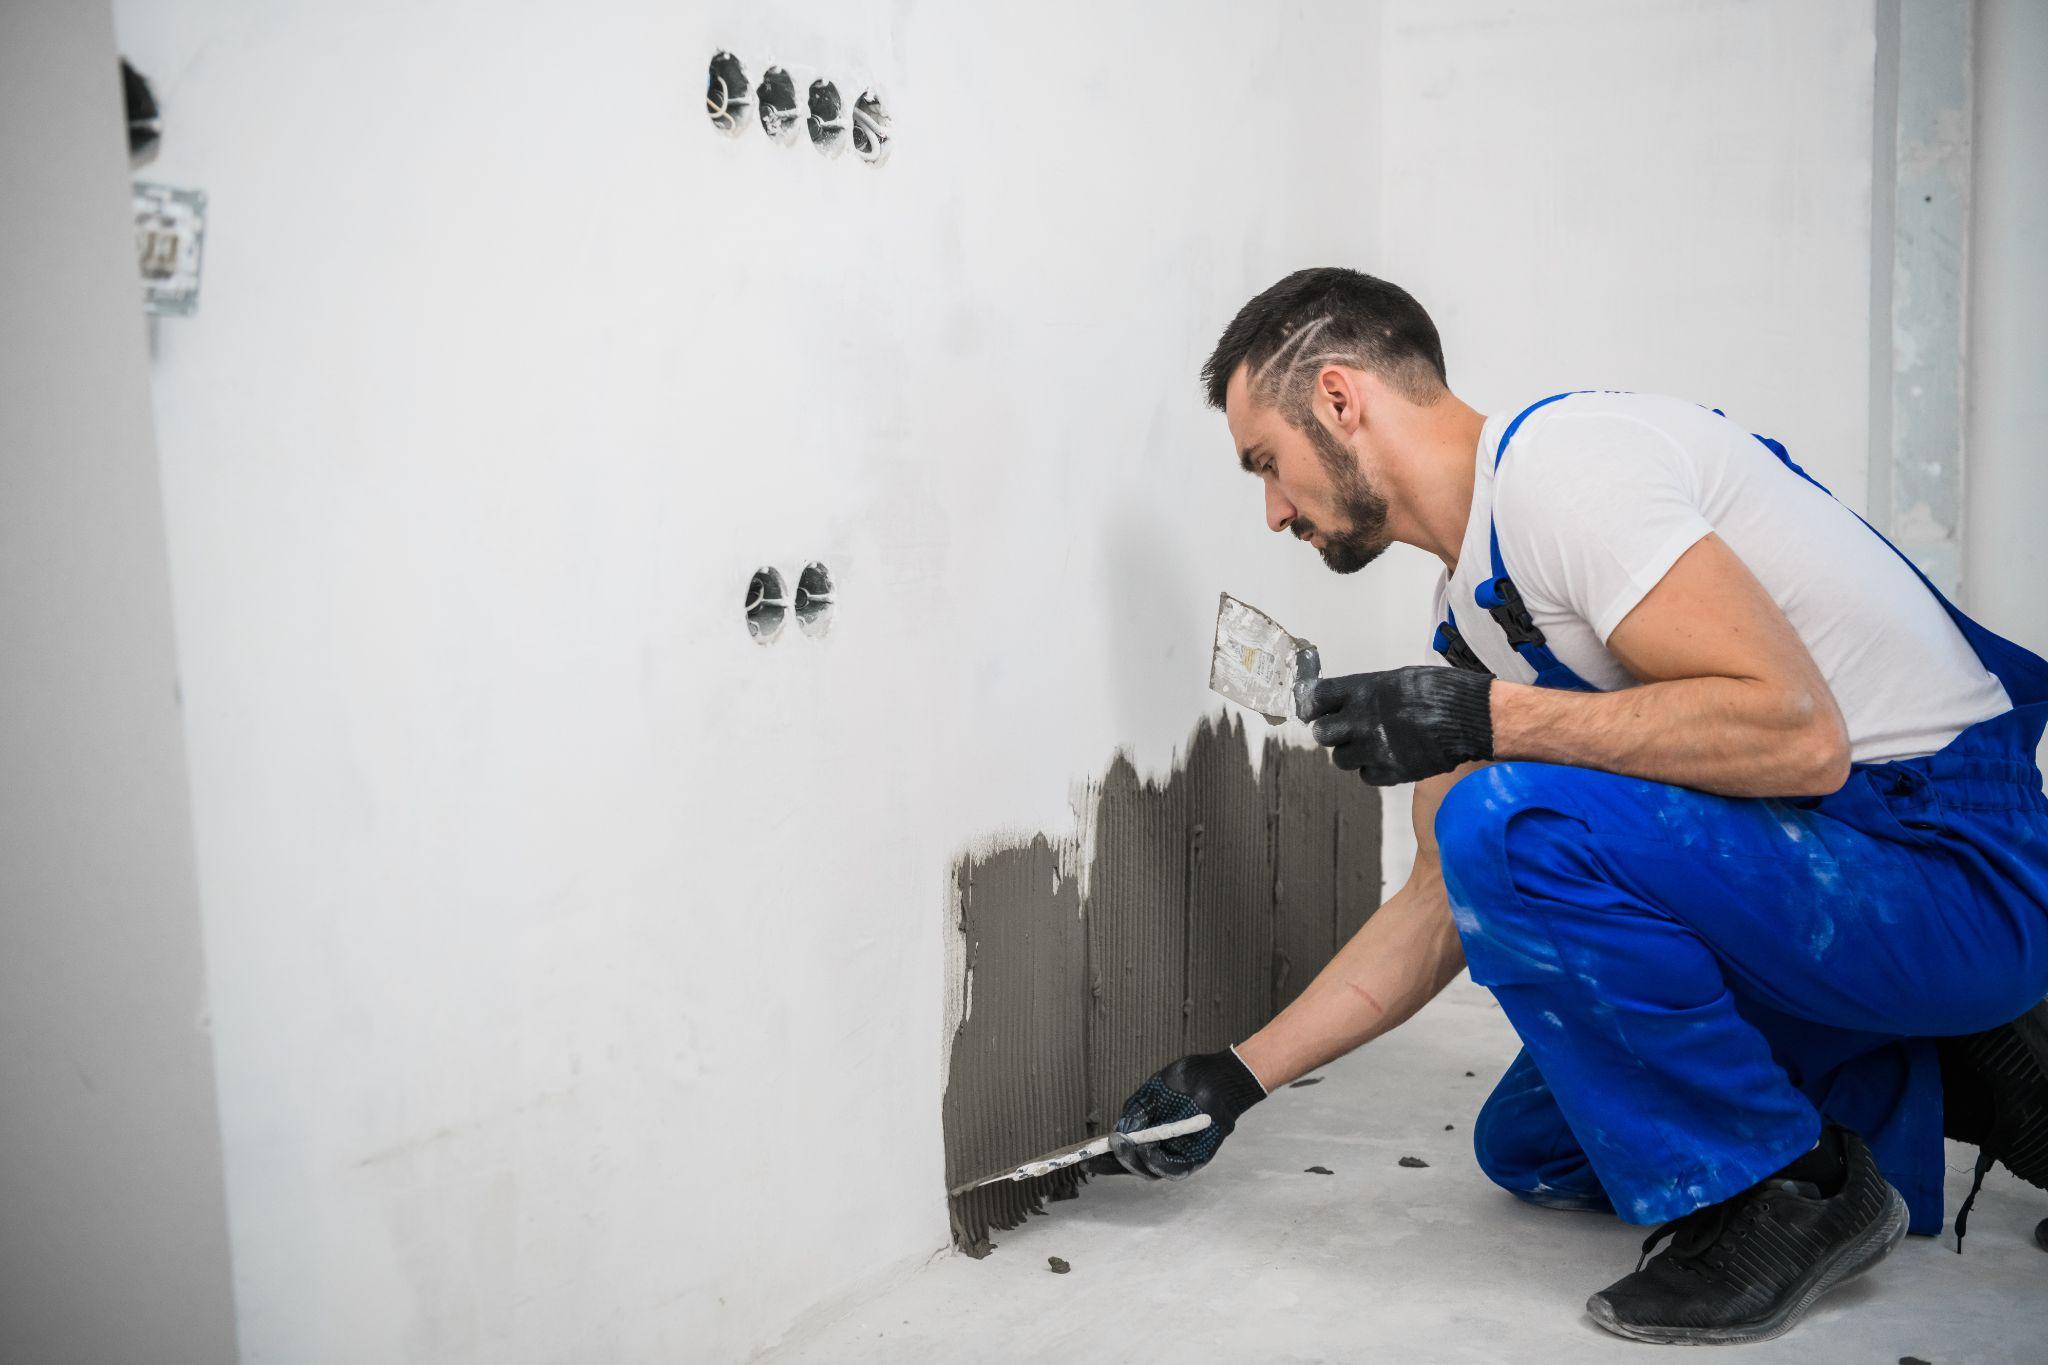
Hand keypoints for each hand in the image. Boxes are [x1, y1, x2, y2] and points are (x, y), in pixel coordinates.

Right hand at [1105, 1048, 1266, 1179]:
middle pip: (1135, 1166)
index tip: (1086, 1162)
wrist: (1216, 1076)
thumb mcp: (1152, 1092)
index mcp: (1148, 1135)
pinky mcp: (1196, 1159)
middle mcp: (1161, 1149)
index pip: (1124, 1153)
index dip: (1105, 1161)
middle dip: (1118, 1162)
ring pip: (1152, 1171)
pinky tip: (1148, 1152)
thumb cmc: (1185, 1082)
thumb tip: (1119, 1131)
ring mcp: (1178, 1155)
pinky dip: (1159, 1164)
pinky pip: (1175, 1169)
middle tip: (1111, 1147)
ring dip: (1136, 1163)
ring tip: (1127, 1147)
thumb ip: (1136, 1112)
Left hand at [1296, 666, 1492, 784]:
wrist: (1472, 718)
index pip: (1317, 699)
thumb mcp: (1399, 679)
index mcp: (1363, 691)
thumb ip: (1369, 693)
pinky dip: (1374, 769)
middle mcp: (1362, 721)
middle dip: (1330, 733)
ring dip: (1352, 753)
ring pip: (1341, 759)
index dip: (1312, 706)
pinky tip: (1389, 757)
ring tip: (1372, 744)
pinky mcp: (1391, 772)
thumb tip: (1350, 702)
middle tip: (1343, 731)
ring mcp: (1375, 749)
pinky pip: (1366, 776)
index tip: (1313, 710)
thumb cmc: (1442, 691)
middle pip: (1322, 735)